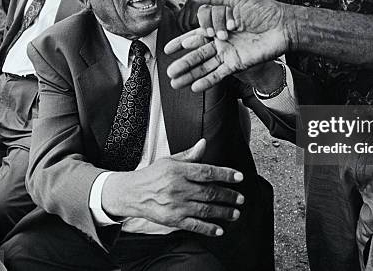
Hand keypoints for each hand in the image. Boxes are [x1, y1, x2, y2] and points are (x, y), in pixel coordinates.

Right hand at [101, 139, 245, 236]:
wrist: (132, 193)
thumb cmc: (152, 175)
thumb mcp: (170, 161)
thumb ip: (189, 155)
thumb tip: (204, 143)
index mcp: (179, 171)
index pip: (207, 172)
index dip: (225, 174)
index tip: (239, 177)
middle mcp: (178, 188)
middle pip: (209, 192)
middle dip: (228, 195)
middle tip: (241, 198)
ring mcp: (176, 205)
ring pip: (205, 209)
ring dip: (223, 212)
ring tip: (235, 213)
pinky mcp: (173, 220)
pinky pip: (194, 225)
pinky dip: (208, 228)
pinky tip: (220, 229)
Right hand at [164, 0, 294, 91]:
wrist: (283, 25)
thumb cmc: (263, 9)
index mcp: (219, 26)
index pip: (195, 36)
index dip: (182, 42)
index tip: (170, 48)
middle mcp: (222, 41)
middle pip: (197, 54)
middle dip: (182, 63)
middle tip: (169, 71)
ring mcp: (229, 54)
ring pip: (205, 66)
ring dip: (190, 75)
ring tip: (175, 83)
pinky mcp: (238, 64)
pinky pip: (219, 74)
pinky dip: (207, 81)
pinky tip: (194, 87)